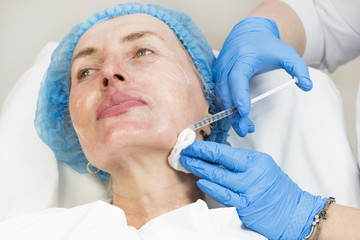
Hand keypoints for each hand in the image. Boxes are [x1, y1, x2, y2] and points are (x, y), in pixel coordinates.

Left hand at [180, 141, 325, 238]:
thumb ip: (241, 163)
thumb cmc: (278, 189)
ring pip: (219, 177)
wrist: (294, 212)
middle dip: (199, 156)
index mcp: (256, 161)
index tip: (193, 145)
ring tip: (188, 165)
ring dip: (200, 170)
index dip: (206, 148)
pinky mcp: (246, 206)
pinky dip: (212, 187)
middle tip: (185, 153)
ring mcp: (249, 190)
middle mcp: (252, 174)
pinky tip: (202, 182)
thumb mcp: (263, 167)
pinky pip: (225, 195)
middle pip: (220, 161)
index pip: (225, 151)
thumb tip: (217, 157)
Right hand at [213, 17, 311, 136]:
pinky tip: (237, 118)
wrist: (248, 33)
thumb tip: (307, 86)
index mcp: (242, 59)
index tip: (244, 112)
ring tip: (243, 128)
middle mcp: (227, 65)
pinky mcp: (217, 76)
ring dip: (230, 114)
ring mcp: (219, 71)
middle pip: (226, 93)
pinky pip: (218, 95)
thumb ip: (299, 68)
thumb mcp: (286, 53)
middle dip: (234, 113)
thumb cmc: (266, 44)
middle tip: (245, 129)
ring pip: (221, 97)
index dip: (239, 96)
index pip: (237, 79)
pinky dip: (226, 108)